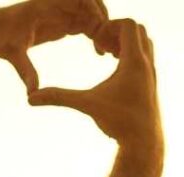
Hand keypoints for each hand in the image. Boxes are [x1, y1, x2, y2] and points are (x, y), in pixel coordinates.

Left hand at [0, 0, 111, 93]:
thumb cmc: (2, 42)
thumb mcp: (14, 57)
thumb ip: (26, 72)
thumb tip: (32, 94)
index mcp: (43, 7)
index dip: (92, 8)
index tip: (100, 28)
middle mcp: (54, 7)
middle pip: (87, 2)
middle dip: (102, 17)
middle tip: (109, 41)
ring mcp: (59, 14)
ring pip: (89, 14)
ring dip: (101, 28)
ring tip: (107, 50)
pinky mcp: (61, 22)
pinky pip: (85, 23)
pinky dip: (95, 34)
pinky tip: (100, 53)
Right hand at [28, 19, 160, 150]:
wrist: (145, 144)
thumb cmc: (120, 124)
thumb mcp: (87, 105)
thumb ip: (59, 97)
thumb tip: (31, 98)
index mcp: (134, 62)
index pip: (128, 24)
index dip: (109, 27)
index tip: (96, 45)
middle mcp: (147, 64)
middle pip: (138, 29)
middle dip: (117, 32)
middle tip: (101, 47)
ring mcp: (152, 73)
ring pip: (144, 42)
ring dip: (125, 43)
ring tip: (107, 56)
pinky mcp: (151, 83)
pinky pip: (145, 57)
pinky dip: (130, 55)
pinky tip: (115, 69)